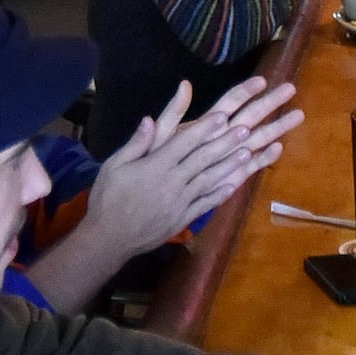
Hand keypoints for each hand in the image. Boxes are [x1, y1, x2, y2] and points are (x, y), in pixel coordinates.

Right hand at [88, 77, 296, 256]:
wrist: (108, 239)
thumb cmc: (107, 198)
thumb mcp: (113, 166)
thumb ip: (135, 144)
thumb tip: (149, 119)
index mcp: (154, 166)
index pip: (184, 143)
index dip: (205, 128)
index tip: (223, 116)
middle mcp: (172, 182)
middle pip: (203, 159)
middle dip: (225, 143)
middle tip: (246, 129)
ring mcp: (180, 202)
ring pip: (209, 179)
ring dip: (230, 165)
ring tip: (248, 152)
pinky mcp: (182, 219)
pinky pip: (205, 204)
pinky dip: (221, 194)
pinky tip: (235, 185)